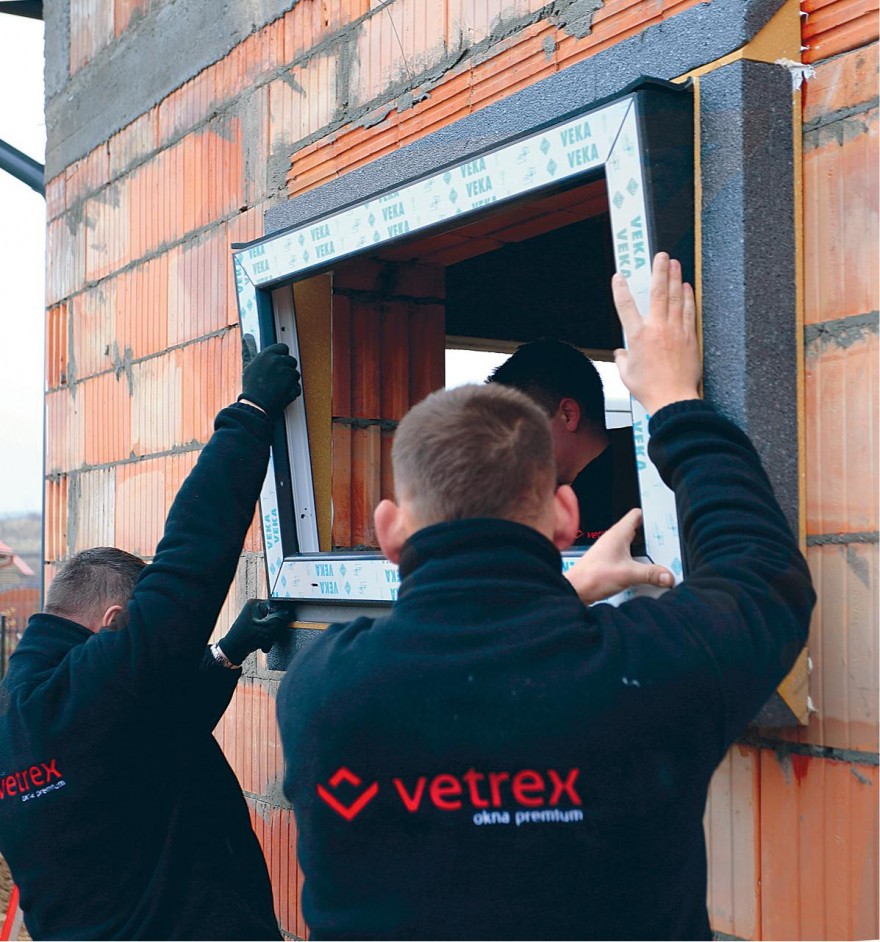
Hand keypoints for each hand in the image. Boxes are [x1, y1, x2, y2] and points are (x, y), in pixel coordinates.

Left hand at [218, 599, 292, 665]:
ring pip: (271, 624)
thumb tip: (290, 612)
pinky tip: (263, 644)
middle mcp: (254, 608)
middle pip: (274, 616)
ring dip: (270, 635)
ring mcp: (253, 617)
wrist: (233, 652)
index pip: (276, 606)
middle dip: (274, 629)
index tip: (282, 625)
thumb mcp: (267, 628)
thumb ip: (280, 618)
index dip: (281, 617)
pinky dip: (266, 637)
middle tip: (270, 636)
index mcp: (256, 604)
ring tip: (265, 641)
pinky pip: (266, 629)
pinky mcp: (253, 626)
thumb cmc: (245, 639)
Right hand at [240, 342, 301, 417]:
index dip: (281, 356)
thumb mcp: (248, 366)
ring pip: (295, 374)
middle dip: (286, 369)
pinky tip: (281, 394)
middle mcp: (278, 361)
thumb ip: (250, 350)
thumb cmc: (251, 388)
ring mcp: (287, 372)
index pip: (282, 347)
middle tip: (276, 379)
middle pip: (291, 360)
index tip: (278, 364)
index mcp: (267, 354)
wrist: (255, 406)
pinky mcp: (293, 384)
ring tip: (277, 388)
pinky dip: (292, 391)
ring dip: (289, 381)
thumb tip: (247, 337)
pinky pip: (297, 386)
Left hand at [564, 509, 673, 603]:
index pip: (637, 515)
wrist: (575, 590)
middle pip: (639, 533)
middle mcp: (614, 540)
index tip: (664, 523)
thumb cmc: (591, 577)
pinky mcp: (610, 564)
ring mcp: (611, 552)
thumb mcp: (628, 574)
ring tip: (659, 564)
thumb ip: (651, 574)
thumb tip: (668, 575)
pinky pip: (629, 560)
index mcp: (618, 534)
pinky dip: (638, 566)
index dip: (651, 517)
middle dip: (652, 541)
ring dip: (645, 556)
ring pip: (634, 548)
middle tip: (666, 548)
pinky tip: (644, 576)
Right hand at [611, 253, 700, 414]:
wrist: (672, 398)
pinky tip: (687, 287)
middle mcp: (656, 329)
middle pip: (657, 292)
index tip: (619, 277)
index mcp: (637, 337)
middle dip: (659, 271)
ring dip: (675, 278)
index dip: (620, 289)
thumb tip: (622, 354)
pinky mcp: (689, 337)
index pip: (625, 306)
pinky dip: (688, 297)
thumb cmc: (650, 389)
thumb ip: (623, 359)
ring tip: (674, 263)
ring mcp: (675, 331)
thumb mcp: (626, 374)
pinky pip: (689, 311)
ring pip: (676, 297)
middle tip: (661, 256)